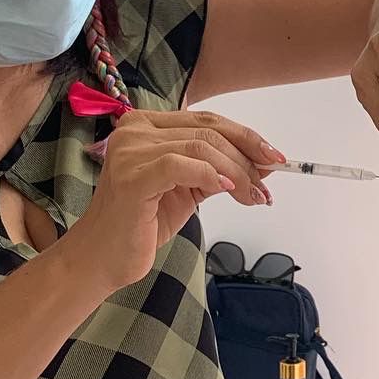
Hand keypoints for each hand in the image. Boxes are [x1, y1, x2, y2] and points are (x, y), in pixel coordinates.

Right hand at [78, 109, 279, 289]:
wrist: (104, 258)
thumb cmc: (141, 223)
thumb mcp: (188, 190)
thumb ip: (218, 171)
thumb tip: (263, 163)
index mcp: (146, 126)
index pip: (206, 121)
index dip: (245, 136)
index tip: (274, 156)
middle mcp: (135, 130)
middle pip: (207, 131)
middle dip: (246, 156)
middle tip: (268, 183)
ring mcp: (130, 151)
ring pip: (200, 147)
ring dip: (237, 171)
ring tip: (253, 195)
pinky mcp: (131, 176)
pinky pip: (181, 165)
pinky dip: (212, 175)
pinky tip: (229, 189)